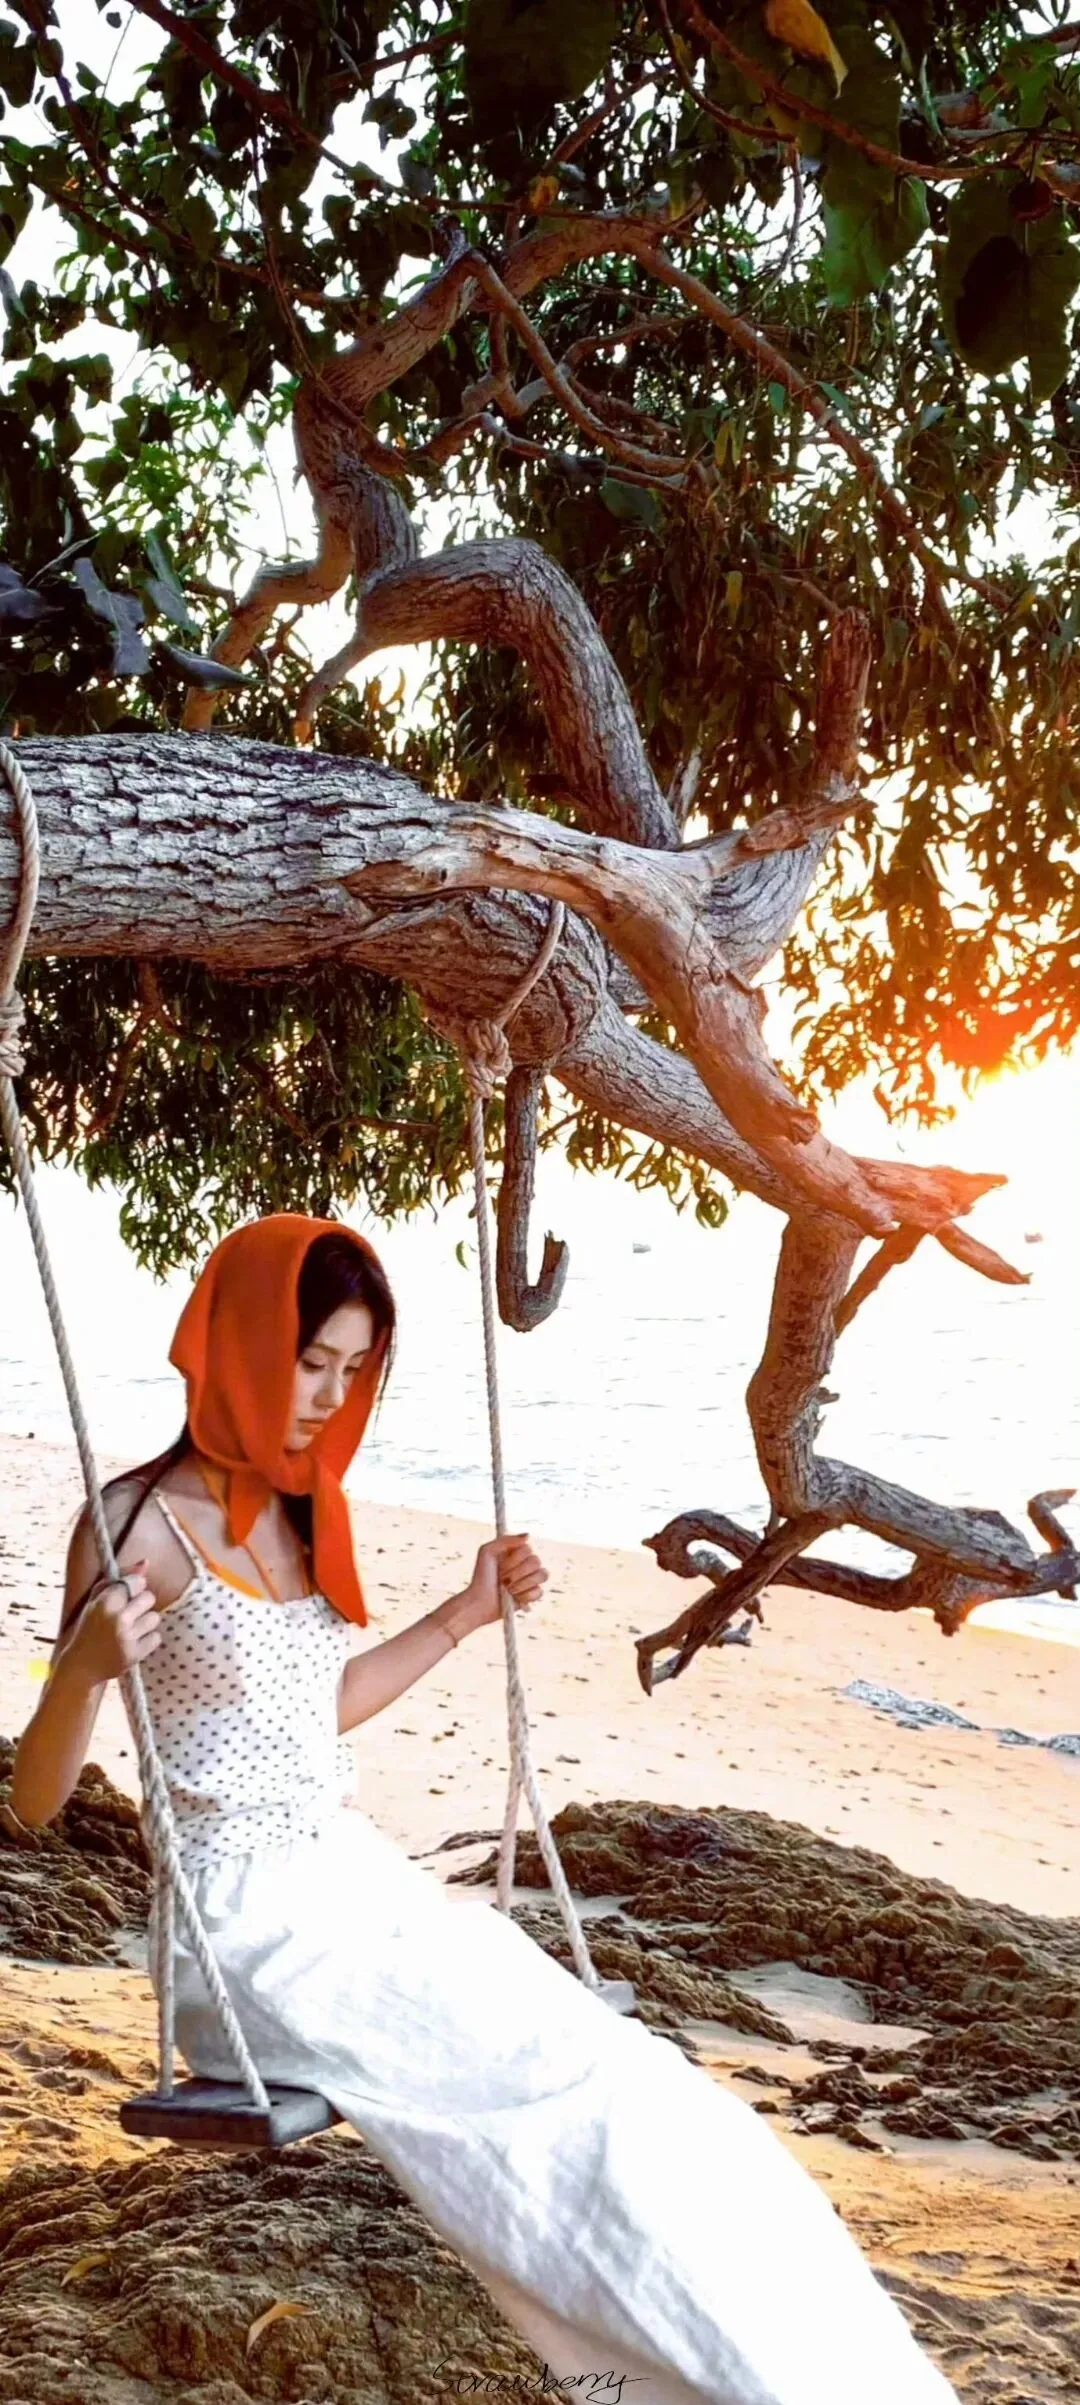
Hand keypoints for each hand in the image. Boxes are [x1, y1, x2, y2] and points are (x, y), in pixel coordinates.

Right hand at [67, 1559, 163, 1684]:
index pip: (136, 1582)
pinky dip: (147, 1640)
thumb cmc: (90, 1626)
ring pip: (155, 1618)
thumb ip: (121, 1578)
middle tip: (128, 1613)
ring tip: (129, 1629)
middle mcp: (117, 1619)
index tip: (127, 1595)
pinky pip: (156, 1638)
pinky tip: (132, 1642)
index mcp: (105, 1602)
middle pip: (149, 1598)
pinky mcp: (134, 1655)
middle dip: (141, 1604)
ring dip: (145, 1622)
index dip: (134, 1587)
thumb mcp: (97, 1599)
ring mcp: (127, 1638)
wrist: (82, 1664)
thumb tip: (146, 1562)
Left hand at [455, 1533, 548, 1633]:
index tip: (500, 1567)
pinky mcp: (532, 1596)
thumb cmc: (481, 1577)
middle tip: (503, 1580)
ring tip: (509, 1590)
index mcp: (515, 1553)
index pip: (528, 1549)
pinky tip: (514, 1598)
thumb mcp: (487, 1552)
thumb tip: (528, 1536)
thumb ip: (505, 1540)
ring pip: (543, 1575)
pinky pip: (540, 1592)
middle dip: (517, 1573)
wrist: (479, 1603)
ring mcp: (530, 1580)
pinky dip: (525, 1596)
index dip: (515, 1559)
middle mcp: (525, 1564)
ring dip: (522, 1584)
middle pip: (536, 1561)